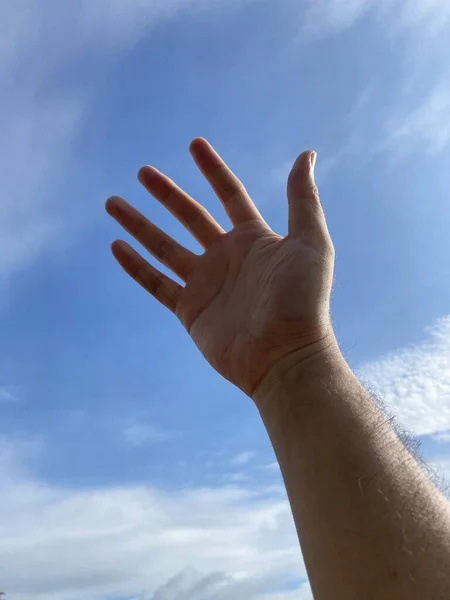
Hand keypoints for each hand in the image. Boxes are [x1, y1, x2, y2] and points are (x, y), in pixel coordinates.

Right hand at [105, 138, 334, 396]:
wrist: (285, 356)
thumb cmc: (303, 300)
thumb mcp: (310, 242)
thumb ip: (303, 199)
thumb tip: (306, 154)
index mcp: (254, 239)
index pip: (229, 195)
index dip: (213, 169)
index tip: (195, 144)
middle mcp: (226, 257)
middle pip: (189, 217)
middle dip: (166, 193)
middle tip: (143, 171)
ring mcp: (206, 283)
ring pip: (164, 246)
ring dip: (139, 225)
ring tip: (113, 202)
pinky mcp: (189, 309)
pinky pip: (156, 283)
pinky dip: (136, 266)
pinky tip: (116, 246)